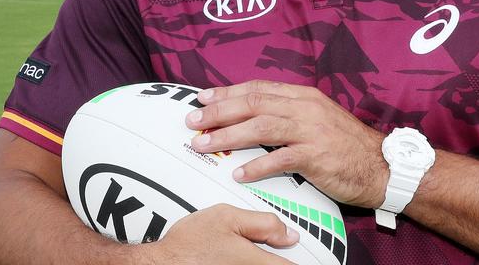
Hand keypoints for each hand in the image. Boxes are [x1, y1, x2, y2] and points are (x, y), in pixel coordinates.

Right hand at [146, 203, 299, 264]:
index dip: (301, 259)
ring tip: (258, 252)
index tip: (317, 258)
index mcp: (256, 262)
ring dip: (269, 261)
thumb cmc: (188, 244)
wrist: (161, 264)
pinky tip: (242, 258)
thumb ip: (262, 224)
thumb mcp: (227, 218)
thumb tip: (287, 234)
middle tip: (278, 247)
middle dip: (283, 260)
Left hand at [185, 80, 387, 207]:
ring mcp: (311, 130)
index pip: (258, 89)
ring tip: (203, 145)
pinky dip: (257, 166)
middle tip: (193, 122)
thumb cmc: (346, 145)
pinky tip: (239, 174)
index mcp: (304, 96)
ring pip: (261, 127)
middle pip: (254, 103)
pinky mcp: (316, 155)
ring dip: (228, 136)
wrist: (382, 165)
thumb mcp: (318, 118)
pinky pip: (280, 159)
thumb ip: (289, 113)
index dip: (227, 93)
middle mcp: (305, 108)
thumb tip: (254, 116)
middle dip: (219, 112)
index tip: (202, 100)